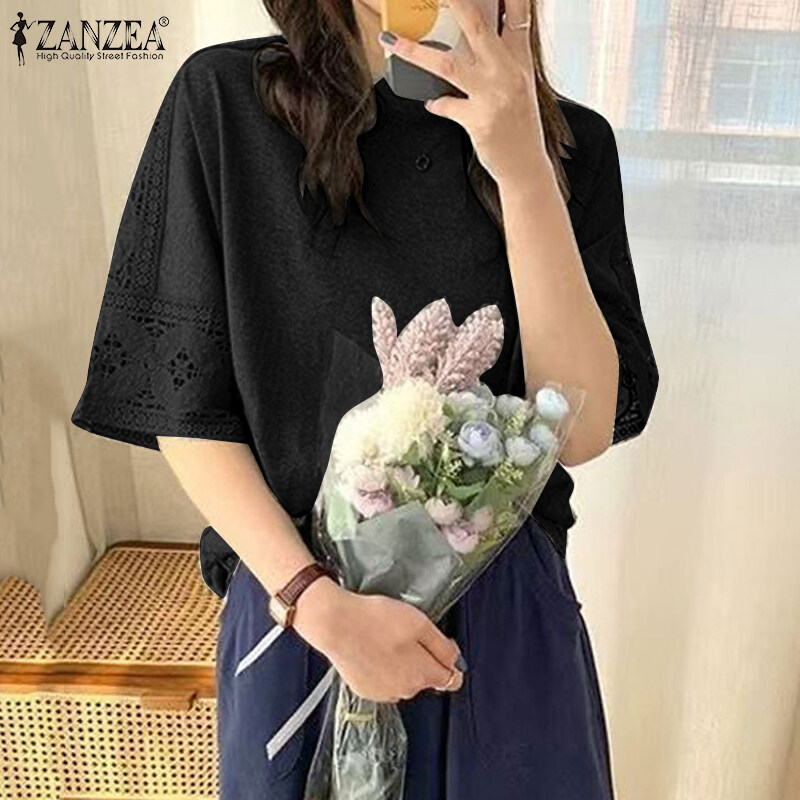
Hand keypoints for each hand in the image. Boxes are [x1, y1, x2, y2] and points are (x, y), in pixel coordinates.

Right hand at [293, 578, 465, 702]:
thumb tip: (456, 663)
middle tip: (407, 634)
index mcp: (421, 674)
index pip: (451, 679)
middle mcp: (404, 690)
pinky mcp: (364, 689)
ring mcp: (382, 692)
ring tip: (386, 639)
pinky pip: (384, 680)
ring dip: (402, 664)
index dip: (451, 660)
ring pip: (404, 679)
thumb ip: (443, 648)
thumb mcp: (420, 624)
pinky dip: (383, 668)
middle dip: (423, 658)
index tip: (443, 646)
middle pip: (426, 677)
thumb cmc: (376, 620)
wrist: (336, 624)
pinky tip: (373, 649)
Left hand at [378, 0, 547, 183]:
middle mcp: (507, 73)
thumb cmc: (519, 127)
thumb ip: (498, 61)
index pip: (517, 14)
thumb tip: (468, 43)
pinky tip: (431, 102)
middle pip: (477, 27)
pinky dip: (435, 103)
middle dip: (457, 3)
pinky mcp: (479, 120)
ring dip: (415, 52)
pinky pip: (445, 105)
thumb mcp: (517, 86)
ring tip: (393, 41)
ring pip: (448, 65)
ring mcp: (493, 96)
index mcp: (520, 61)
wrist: (525, 165)